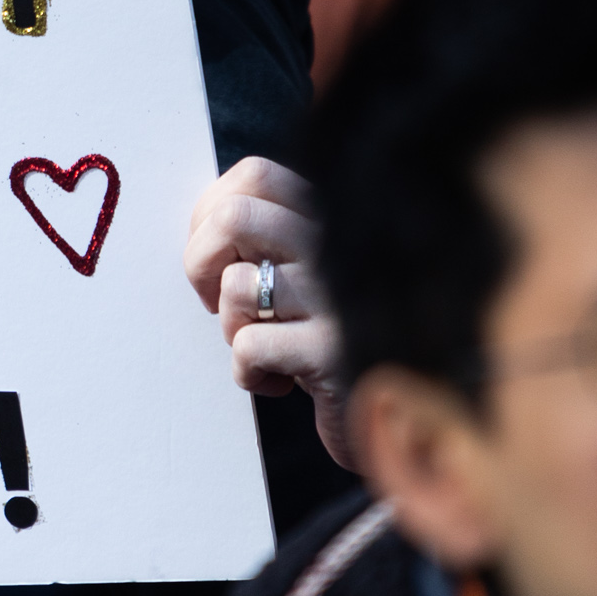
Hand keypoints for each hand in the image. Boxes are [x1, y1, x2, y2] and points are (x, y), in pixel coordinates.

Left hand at [184, 156, 351, 467]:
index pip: (257, 174)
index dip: (213, 211)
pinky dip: (247, 371)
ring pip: (237, 285)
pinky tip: (279, 381)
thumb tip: (204, 221)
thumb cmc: (329, 338)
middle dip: (200, 262)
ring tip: (261, 347)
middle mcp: (341, 246)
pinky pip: (249, 344)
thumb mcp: (305, 273)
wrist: (396, 420)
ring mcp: (339, 297)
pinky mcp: (334, 351)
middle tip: (215, 301)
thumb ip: (269, 236)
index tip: (217, 256)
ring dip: (230, 326)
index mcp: (333, 217)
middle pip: (234, 216)